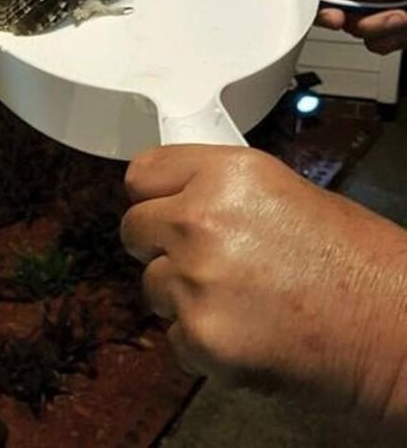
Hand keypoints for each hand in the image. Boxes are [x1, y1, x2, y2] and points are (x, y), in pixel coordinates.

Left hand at [120, 145, 406, 429]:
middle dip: (159, 245)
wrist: (398, 329)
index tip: (159, 207)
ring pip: (151, 285)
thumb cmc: (358, 261)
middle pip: (133, 228)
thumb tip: (179, 201)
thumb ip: (219, 192)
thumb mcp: (282, 193)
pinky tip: (245, 333)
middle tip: (197, 260)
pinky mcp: (199, 336)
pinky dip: (200, 340)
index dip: (152, 194)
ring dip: (180, 295)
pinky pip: (173, 336)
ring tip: (236, 301)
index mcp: (225, 174)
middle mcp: (199, 220)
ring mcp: (194, 280)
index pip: (142, 173)